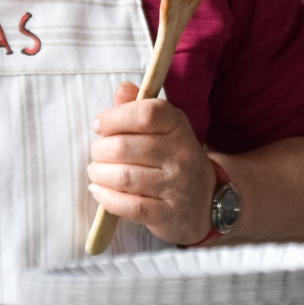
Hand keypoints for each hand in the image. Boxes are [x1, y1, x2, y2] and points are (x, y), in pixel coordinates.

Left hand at [87, 82, 216, 245]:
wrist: (206, 201)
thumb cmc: (173, 159)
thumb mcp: (164, 128)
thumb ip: (140, 108)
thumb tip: (123, 90)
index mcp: (178, 126)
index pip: (146, 113)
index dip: (115, 117)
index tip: (100, 125)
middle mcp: (181, 154)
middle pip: (125, 147)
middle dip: (100, 150)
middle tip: (98, 154)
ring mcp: (177, 186)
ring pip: (124, 177)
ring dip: (99, 174)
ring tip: (97, 172)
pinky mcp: (168, 214)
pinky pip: (131, 206)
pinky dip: (107, 199)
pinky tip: (99, 192)